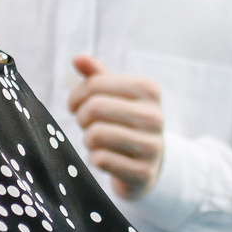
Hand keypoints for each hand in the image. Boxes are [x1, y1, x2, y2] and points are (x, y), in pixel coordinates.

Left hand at [69, 55, 164, 196]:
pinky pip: (101, 160)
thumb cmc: (125, 122)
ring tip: (96, 140)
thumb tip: (77, 59)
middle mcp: (155, 115)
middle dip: (82, 117)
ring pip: (96, 135)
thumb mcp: (115, 96)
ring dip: (88, 139)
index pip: (95, 84)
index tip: (76, 105)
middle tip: (86, 124)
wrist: (150, 163)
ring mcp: (152, 146)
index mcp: (149, 89)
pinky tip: (105, 157)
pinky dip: (95, 158)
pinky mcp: (143, 172)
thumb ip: (97, 75)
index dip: (76, 95)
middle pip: (94, 107)